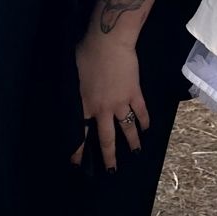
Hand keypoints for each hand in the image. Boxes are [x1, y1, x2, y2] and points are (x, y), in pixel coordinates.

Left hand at [72, 30, 149, 170]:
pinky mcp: (135, 93)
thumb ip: (72, 91)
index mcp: (85, 105)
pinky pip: (141, 111)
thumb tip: (69, 98)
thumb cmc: (85, 54)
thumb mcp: (71, 74)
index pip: (81, 133)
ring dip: (132, 143)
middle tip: (111, 172)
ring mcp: (121, 103)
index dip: (79, 150)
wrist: (109, 43)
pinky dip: (145, 121)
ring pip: (127, 129)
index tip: (78, 164)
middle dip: (108, 157)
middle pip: (106, 138)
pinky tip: (146, 129)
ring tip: (136, 154)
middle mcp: (103, 109)